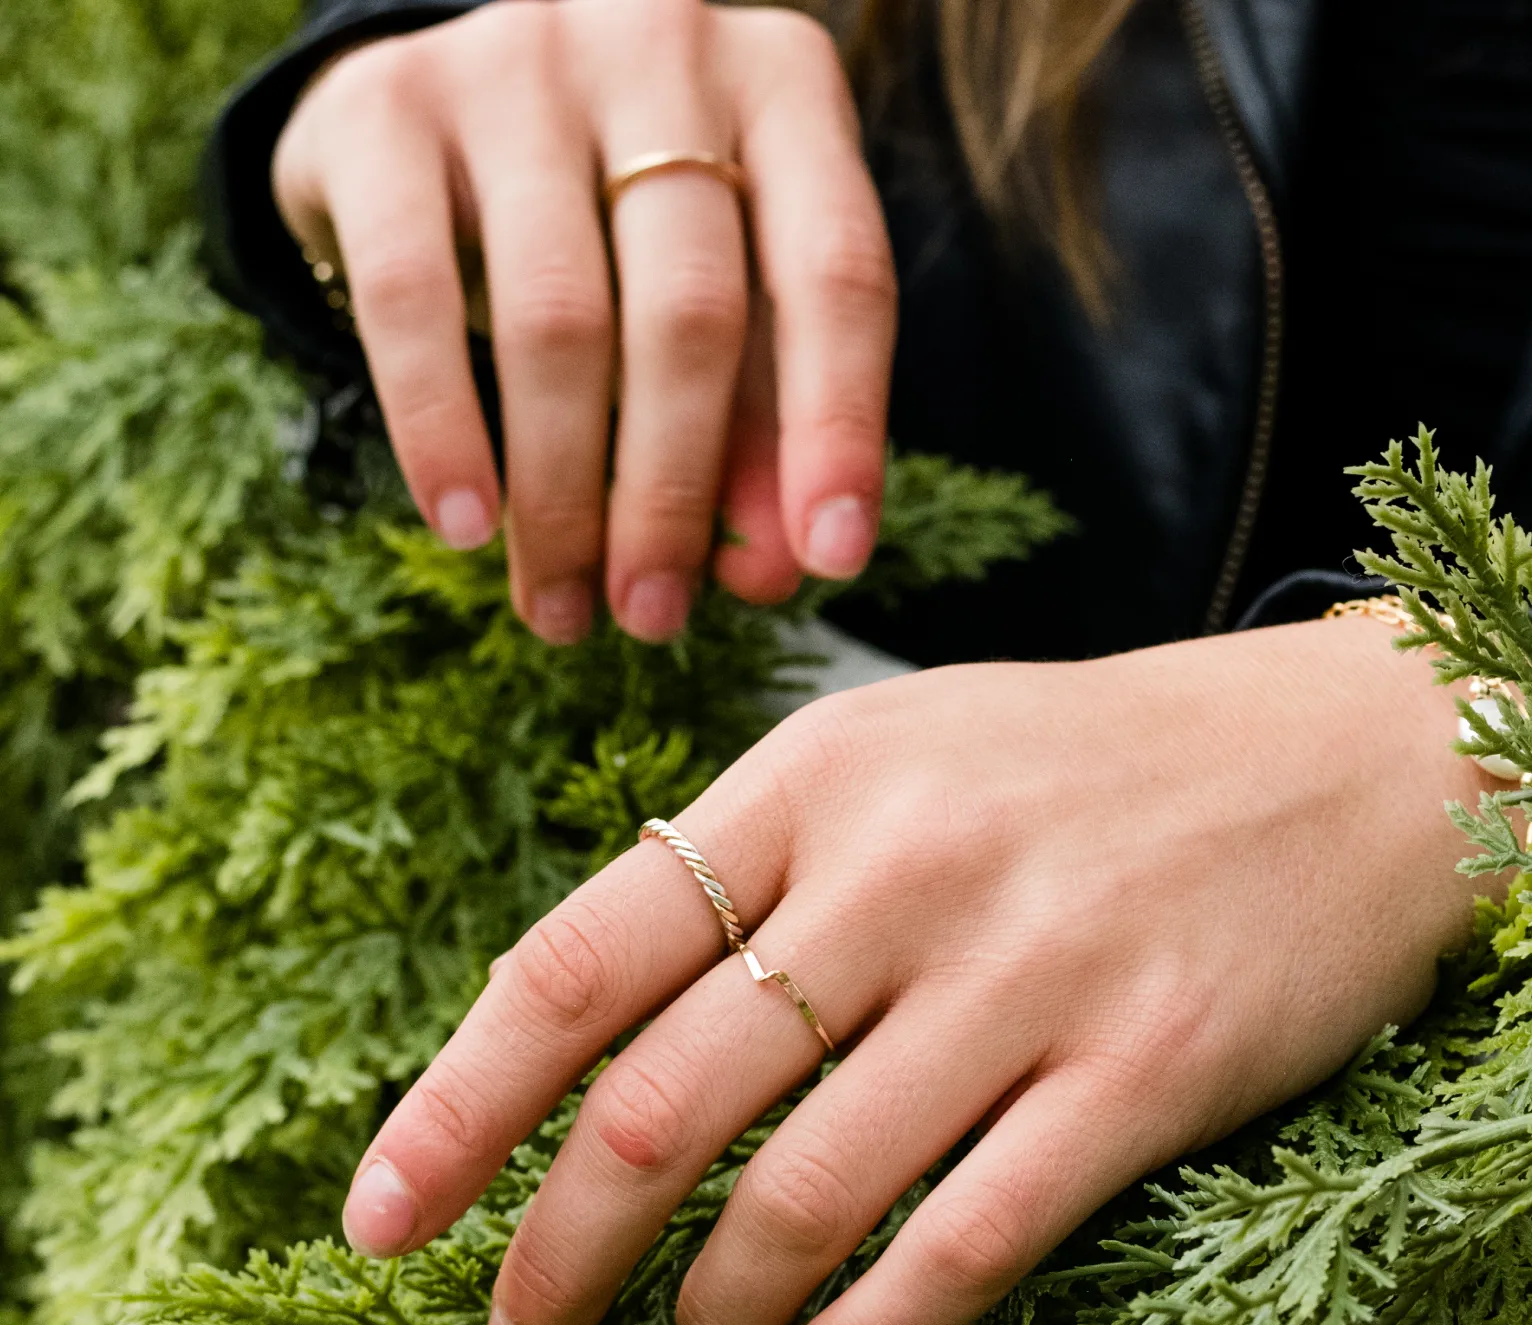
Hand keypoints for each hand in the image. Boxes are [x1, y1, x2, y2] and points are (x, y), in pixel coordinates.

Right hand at [272, 0, 895, 643]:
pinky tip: (468, 528)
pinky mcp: (382, 106)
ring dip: (562, 496)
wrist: (431, 94)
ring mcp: (515, 63)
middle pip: (690, 313)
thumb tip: (774, 568)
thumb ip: (757, 414)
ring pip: (557, 321)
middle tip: (652, 617)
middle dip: (672, 495)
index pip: (835, 273)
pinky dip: (443, 432)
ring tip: (561, 608)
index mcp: (780, 88)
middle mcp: (658, 46)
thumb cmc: (611, 220)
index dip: (836, 429)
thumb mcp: (715, 293)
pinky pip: (412, 299)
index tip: (826, 562)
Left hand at [341, 618, 1491, 1324]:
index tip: (378, 1228)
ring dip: (711, 1312)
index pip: (574, 964)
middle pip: (660, 1105)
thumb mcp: (899, 757)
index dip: (453, 1111)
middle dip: (556, 1255)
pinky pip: (969, 1240)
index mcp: (813, 783)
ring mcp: (1031, 972)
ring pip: (805, 1196)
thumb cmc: (1090, 771)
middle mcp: (904, 871)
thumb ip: (749, 868)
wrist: (1347, 756)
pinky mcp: (1149, 1071)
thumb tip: (584, 1027)